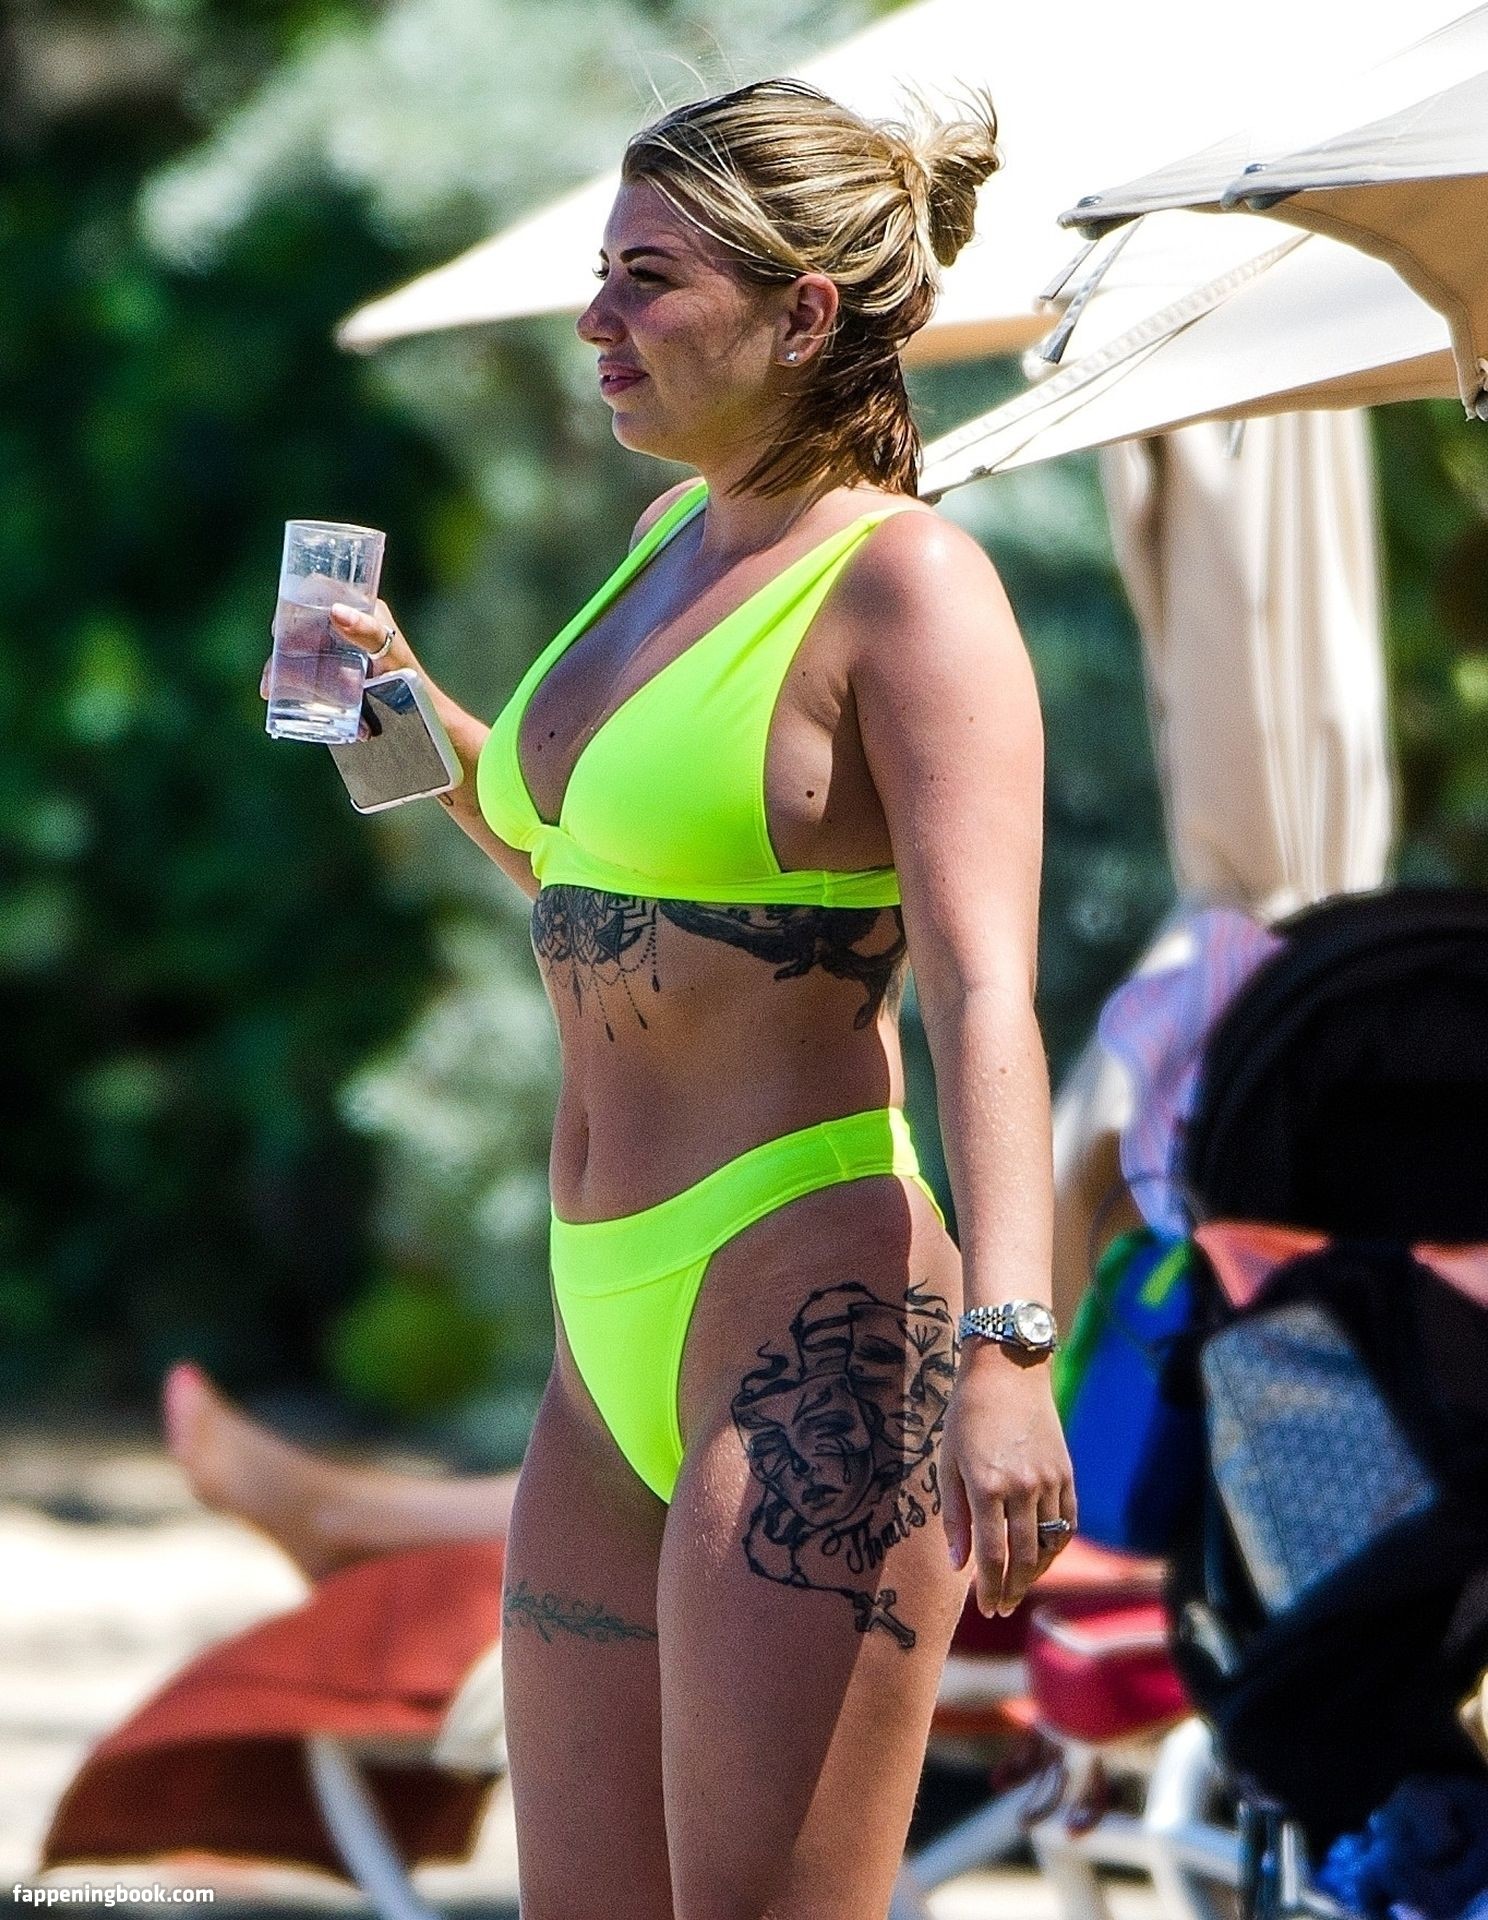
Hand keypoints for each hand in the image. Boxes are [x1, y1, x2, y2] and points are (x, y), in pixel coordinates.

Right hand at [260, 598, 412, 741]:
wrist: (423, 719)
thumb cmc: (411, 679)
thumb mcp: (389, 653)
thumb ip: (367, 631)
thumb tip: (336, 611)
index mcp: (361, 610)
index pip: (320, 592)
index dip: (296, 599)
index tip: (281, 624)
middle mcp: (347, 627)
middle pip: (303, 623)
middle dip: (283, 643)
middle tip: (272, 668)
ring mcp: (339, 652)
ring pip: (300, 651)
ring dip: (281, 668)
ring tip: (270, 689)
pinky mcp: (336, 676)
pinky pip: (306, 674)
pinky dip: (290, 684)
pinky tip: (276, 695)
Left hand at [939, 1343, 1076, 1615]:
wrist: (1007, 1372)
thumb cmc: (967, 1417)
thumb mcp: (948, 1463)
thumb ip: (954, 1516)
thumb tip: (958, 1564)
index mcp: (987, 1487)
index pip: (993, 1556)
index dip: (990, 1589)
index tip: (986, 1608)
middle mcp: (1022, 1488)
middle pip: (1023, 1558)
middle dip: (1012, 1589)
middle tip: (1002, 1608)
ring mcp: (1049, 1481)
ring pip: (1048, 1544)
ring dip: (1035, 1573)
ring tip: (1019, 1587)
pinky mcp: (1066, 1473)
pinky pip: (1067, 1522)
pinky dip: (1056, 1546)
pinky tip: (1042, 1557)